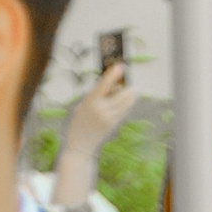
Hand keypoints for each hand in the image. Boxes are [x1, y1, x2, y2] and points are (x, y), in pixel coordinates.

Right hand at [52, 57, 137, 203]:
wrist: (80, 145)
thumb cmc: (79, 121)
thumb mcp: (83, 105)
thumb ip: (96, 96)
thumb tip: (113, 87)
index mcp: (90, 102)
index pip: (104, 85)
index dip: (113, 74)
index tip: (121, 66)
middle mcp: (101, 110)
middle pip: (121, 95)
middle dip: (128, 87)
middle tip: (130, 82)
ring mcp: (109, 119)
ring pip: (126, 104)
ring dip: (130, 96)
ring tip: (132, 90)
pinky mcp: (114, 125)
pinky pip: (124, 112)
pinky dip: (127, 105)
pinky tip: (128, 101)